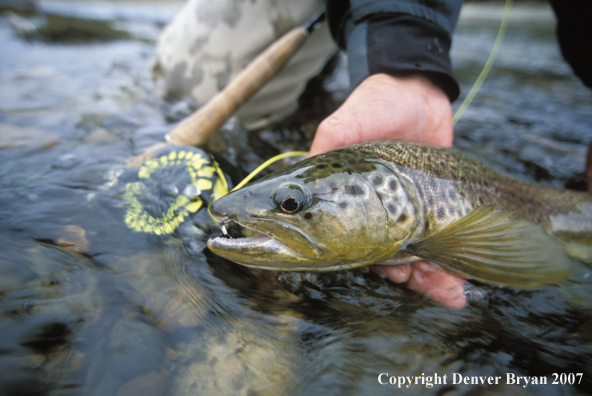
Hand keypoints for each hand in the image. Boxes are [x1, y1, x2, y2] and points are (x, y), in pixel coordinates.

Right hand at [310, 73, 466, 308]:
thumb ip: (326, 148)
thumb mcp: (345, 124)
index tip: (387, 272)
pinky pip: (438, 245)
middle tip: (424, 283)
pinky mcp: (433, 210)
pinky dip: (449, 268)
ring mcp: (405, 214)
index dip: (364, 262)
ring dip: (431, 280)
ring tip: (453, 293)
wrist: (420, 91)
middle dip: (405, 277)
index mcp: (346, 202)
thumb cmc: (376, 105)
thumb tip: (298, 175)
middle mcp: (373, 214)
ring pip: (414, 259)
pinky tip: (461, 282)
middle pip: (384, 259)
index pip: (348, 242)